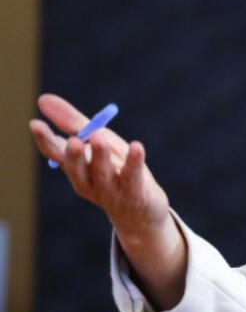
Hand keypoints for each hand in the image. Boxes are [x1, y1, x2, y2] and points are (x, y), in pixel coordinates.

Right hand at [30, 93, 185, 309]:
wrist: (142, 212)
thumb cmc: (116, 172)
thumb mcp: (98, 143)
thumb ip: (73, 122)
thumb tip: (43, 99)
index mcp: (76, 169)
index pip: (56, 154)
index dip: (46, 140)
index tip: (36, 124)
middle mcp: (89, 182)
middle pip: (77, 169)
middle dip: (74, 155)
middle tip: (73, 139)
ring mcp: (111, 192)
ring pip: (103, 174)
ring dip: (100, 156)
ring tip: (99, 136)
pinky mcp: (135, 196)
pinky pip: (133, 178)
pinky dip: (134, 162)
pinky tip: (137, 146)